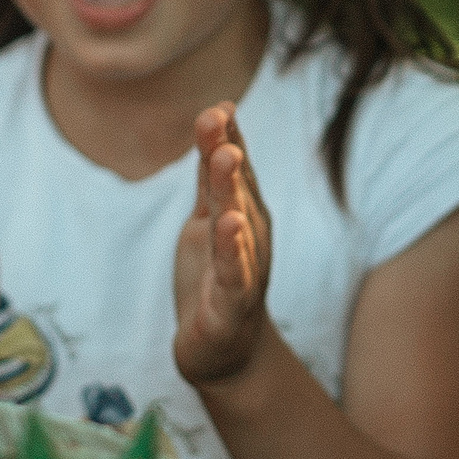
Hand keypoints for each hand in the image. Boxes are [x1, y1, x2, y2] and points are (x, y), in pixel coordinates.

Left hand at [173, 105, 274, 387]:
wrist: (226, 354)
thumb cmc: (217, 281)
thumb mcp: (207, 220)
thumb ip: (209, 175)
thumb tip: (215, 116)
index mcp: (244, 215)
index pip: (237, 169)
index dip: (228, 135)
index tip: (219, 104)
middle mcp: (250, 237)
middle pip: (237, 188)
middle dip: (227, 151)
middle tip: (216, 116)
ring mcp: (244, 270)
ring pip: (237, 224)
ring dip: (231, 189)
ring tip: (226, 157)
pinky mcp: (230, 305)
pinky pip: (232, 272)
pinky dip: (231, 248)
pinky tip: (230, 225)